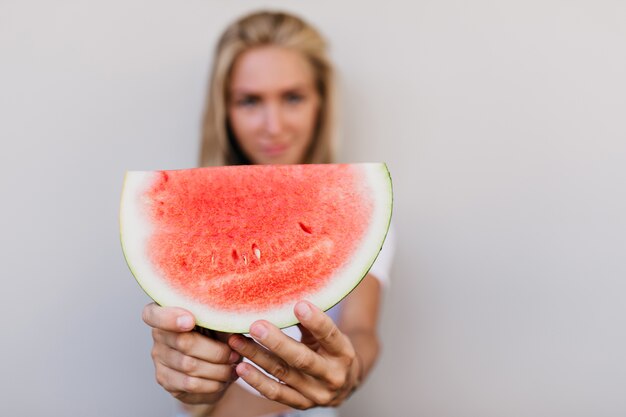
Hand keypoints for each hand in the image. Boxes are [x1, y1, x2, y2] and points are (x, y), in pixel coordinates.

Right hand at [142, 303, 240, 404]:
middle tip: (234, 354)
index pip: (153, 313)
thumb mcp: (221, 323)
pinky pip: (190, 383)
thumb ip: (220, 318)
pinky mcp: (164, 379)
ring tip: (233, 368)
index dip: (170, 317)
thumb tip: (231, 316)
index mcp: (167, 310)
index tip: (191, 321)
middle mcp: (158, 333)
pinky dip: (212, 383)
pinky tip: (224, 380)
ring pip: (189, 365)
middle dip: (216, 351)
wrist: (216, 365)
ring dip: (218, 370)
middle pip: (183, 342)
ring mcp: (159, 357)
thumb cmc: (219, 335)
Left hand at [227, 301, 361, 408]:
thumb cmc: (332, 352)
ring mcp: (316, 393)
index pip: (330, 335)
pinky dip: (257, 381)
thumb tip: (287, 297)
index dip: (315, 321)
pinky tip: (241, 368)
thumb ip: (311, 322)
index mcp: (343, 353)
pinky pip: (276, 393)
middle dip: (277, 342)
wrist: (344, 386)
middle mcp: (332, 376)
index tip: (298, 305)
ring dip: (258, 357)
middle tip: (256, 326)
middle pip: (302, 359)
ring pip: (283, 373)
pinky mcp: (301, 404)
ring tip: (238, 342)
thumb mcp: (329, 336)